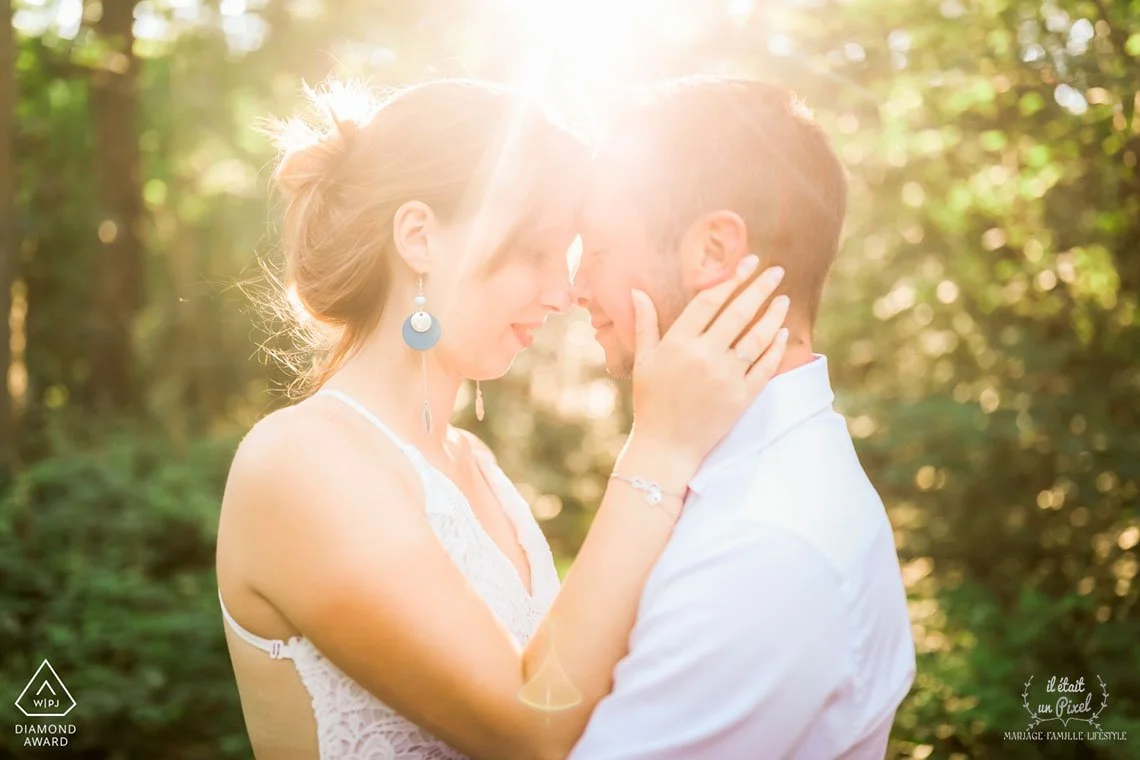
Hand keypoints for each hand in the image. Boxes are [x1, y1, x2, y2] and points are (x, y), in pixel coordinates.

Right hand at [627, 255, 790, 470]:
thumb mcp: (643, 361)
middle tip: (776, 270)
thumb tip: (637, 291)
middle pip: (738, 313)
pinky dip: (775, 347)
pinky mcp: (742, 397)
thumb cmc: (651, 402)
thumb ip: (645, 324)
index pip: (709, 301)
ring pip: (756, 337)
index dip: (730, 278)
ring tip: (783, 298)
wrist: (666, 447)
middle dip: (759, 287)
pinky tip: (782, 332)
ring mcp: (726, 377)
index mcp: (678, 343)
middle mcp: (704, 356)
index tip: (747, 262)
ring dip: (773, 314)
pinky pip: (765, 366)